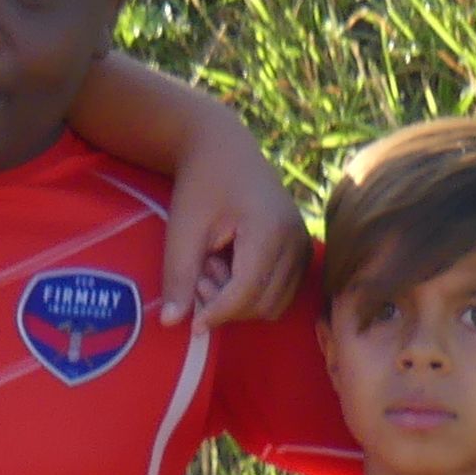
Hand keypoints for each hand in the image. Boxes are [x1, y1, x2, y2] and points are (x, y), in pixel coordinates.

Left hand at [157, 115, 309, 327]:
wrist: (225, 149)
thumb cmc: (201, 185)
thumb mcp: (183, 229)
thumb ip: (178, 276)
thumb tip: (170, 323)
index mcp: (269, 230)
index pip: (246, 293)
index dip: (217, 314)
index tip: (191, 325)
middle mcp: (296, 240)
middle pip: (263, 305)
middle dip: (227, 305)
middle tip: (200, 275)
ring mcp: (304, 245)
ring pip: (275, 305)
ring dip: (240, 302)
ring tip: (215, 268)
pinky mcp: (303, 250)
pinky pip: (281, 292)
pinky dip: (254, 294)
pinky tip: (231, 268)